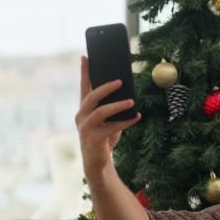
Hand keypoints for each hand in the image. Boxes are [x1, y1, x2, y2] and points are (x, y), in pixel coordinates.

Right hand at [75, 56, 140, 176]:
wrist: (97, 163)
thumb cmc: (104, 137)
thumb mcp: (109, 119)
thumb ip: (113, 106)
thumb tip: (128, 93)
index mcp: (84, 108)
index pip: (83, 86)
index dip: (84, 71)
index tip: (86, 56)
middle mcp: (81, 116)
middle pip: (91, 97)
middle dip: (105, 87)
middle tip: (120, 81)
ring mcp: (85, 128)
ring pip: (100, 112)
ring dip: (117, 105)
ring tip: (131, 101)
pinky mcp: (93, 139)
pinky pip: (112, 127)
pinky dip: (126, 122)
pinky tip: (137, 116)